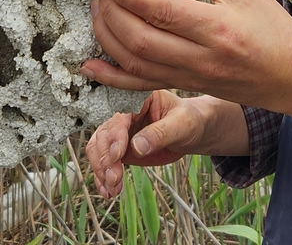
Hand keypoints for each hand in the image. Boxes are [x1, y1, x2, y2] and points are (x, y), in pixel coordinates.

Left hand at [81, 0, 291, 126]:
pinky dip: (112, 77)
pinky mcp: (186, 87)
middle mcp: (200, 57)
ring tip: (96, 11)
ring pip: (134, 64)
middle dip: (109, 13)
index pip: (159, 10)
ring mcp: (191, 78)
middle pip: (139, 40)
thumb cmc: (272, 28)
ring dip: (106, 37)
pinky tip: (90, 65)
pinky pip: (141, 86)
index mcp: (215, 26)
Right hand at [85, 90, 207, 198]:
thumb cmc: (190, 121)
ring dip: (101, 170)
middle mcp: (123, 113)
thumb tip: (137, 147)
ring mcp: (120, 132)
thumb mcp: (182, 124)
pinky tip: (108, 191)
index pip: (119, 117)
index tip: (118, 156)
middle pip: (104, 134)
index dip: (116, 136)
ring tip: (112, 189)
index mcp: (138, 98)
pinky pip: (104, 161)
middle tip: (114, 179)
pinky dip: (102, 176)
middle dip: (106, 158)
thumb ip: (160, 133)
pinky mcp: (120, 149)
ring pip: (98, 148)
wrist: (193, 131)